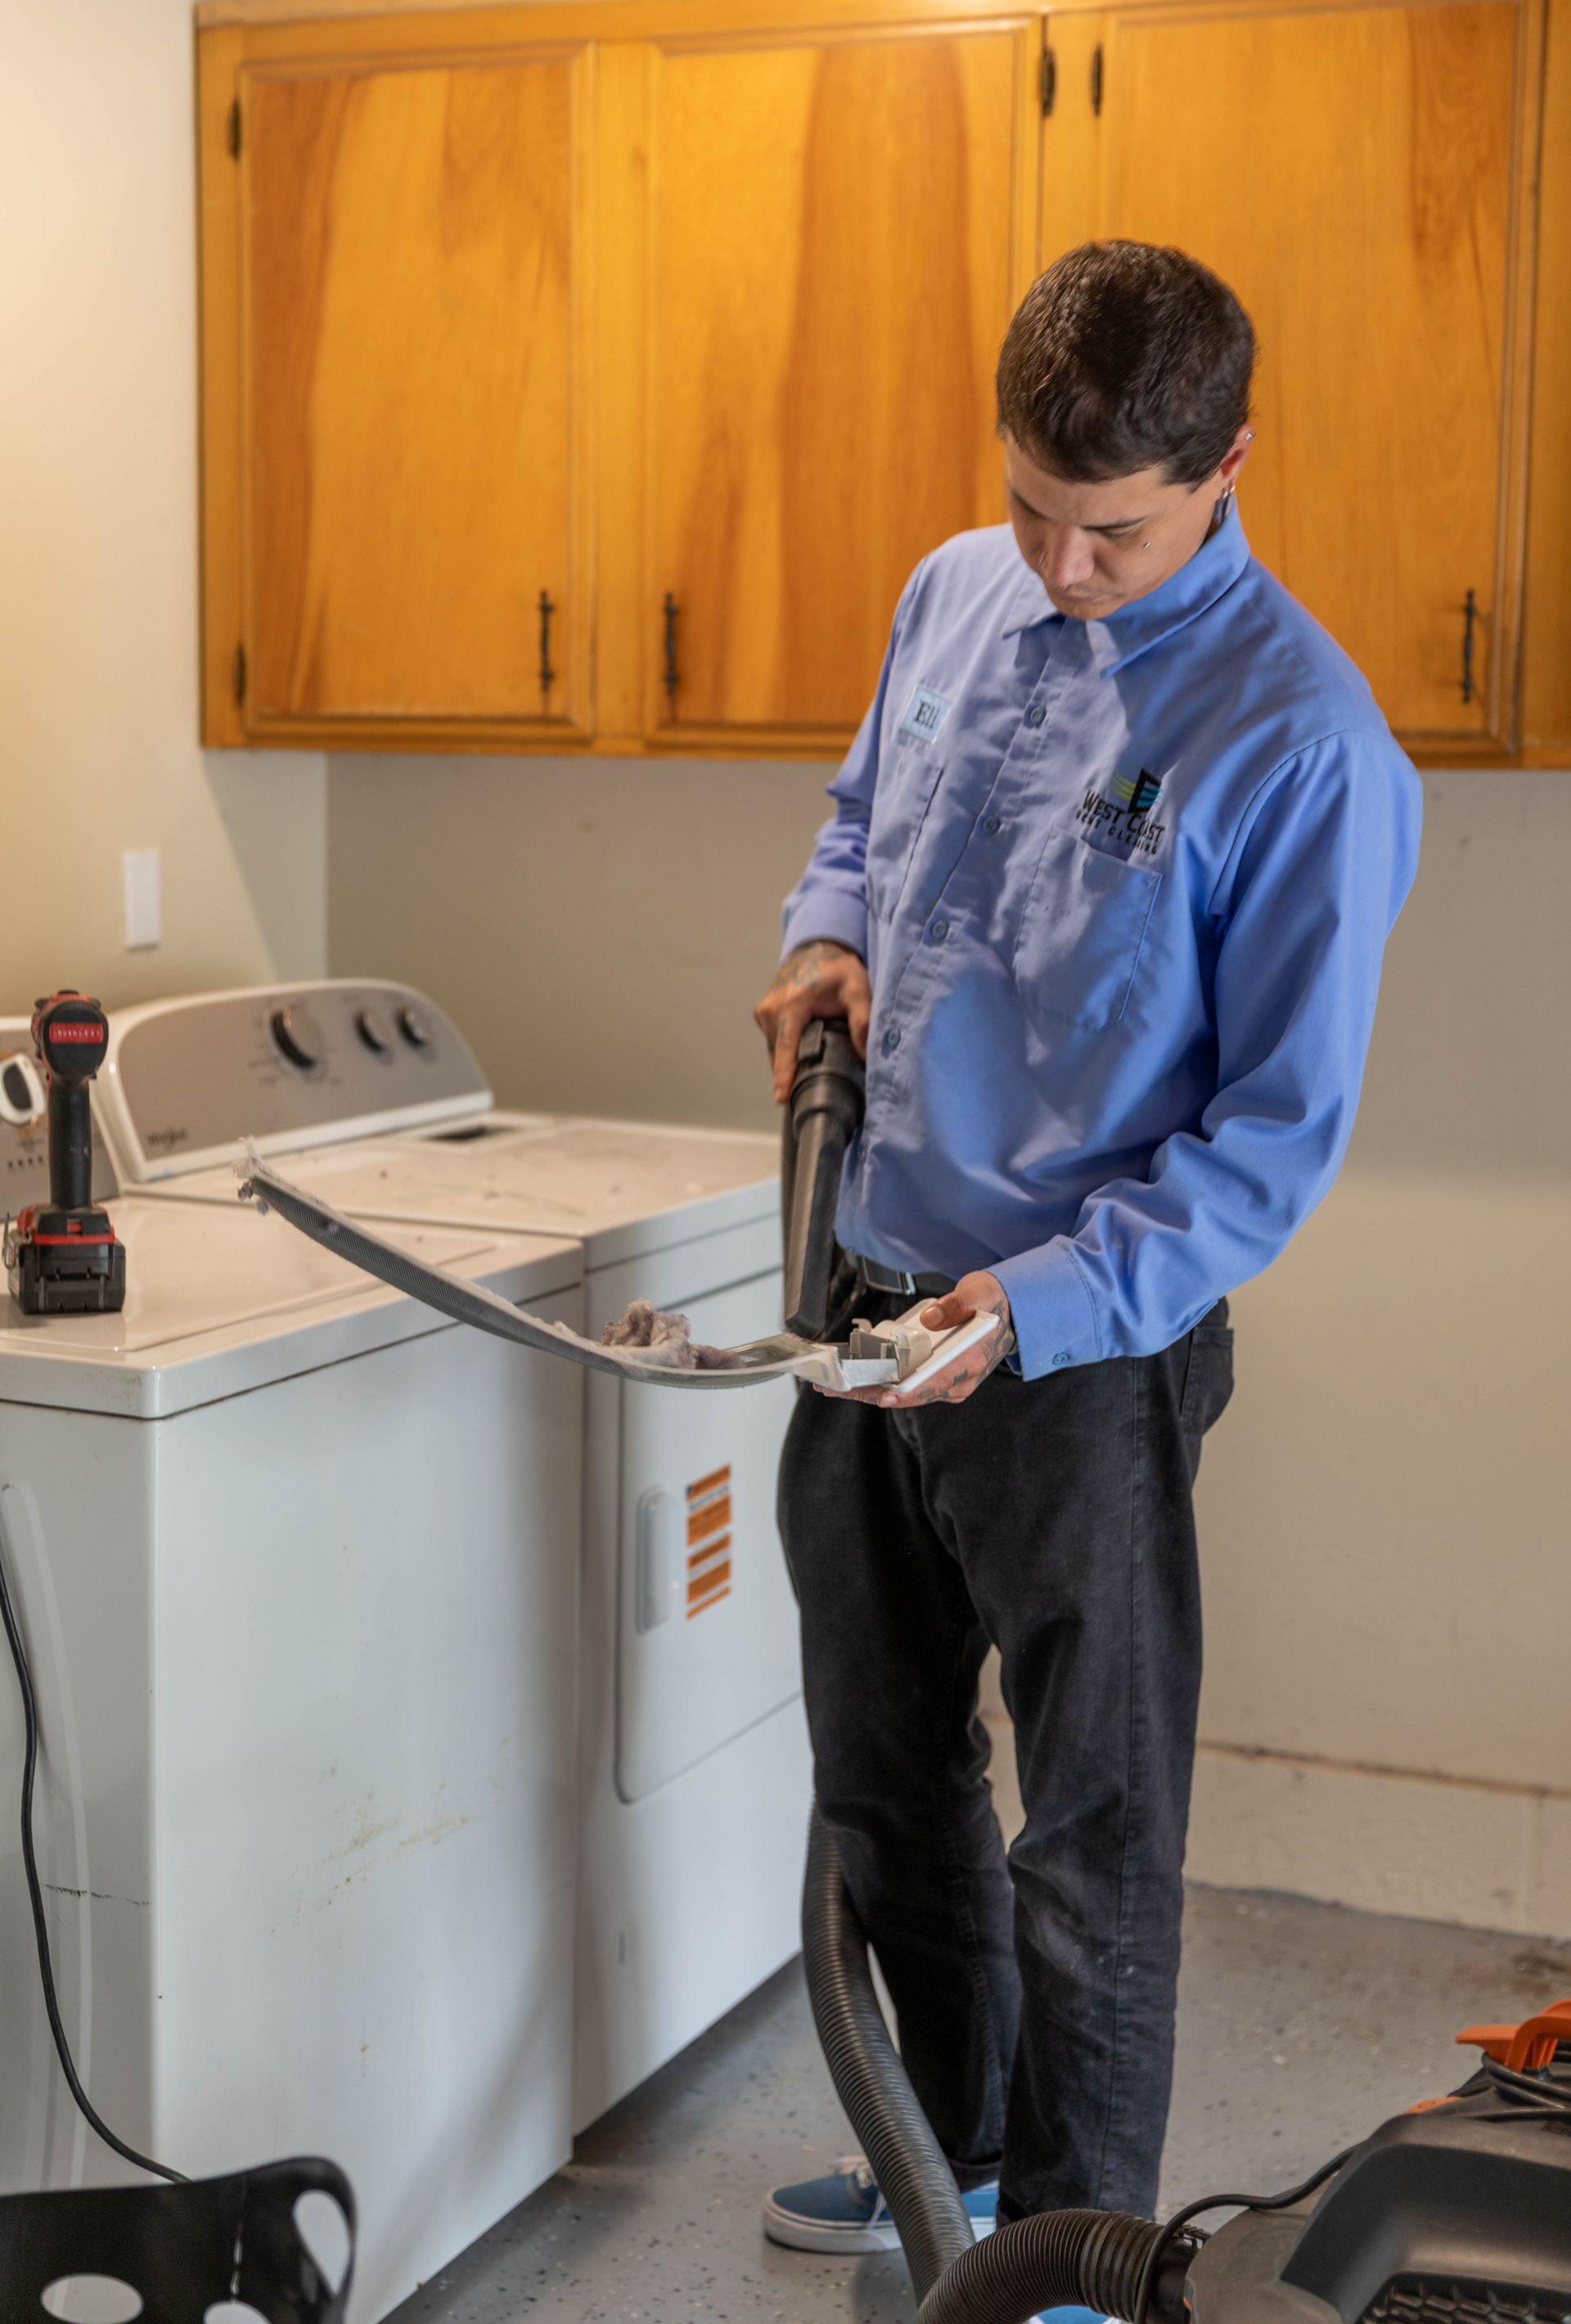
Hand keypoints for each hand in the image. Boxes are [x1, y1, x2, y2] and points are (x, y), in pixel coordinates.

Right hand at [754, 940, 871, 1103]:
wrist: (815, 948)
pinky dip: (786, 1050)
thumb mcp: (857, 988)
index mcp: (790, 1005)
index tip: (782, 1098)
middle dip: (794, 1072)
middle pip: (781, 1054)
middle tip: (814, 1088)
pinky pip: (775, 1042)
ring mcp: (764, 1013)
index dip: (785, 1075)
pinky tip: (802, 1056)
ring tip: (809, 1074)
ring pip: (776, 1050)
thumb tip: (866, 1055)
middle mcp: (771, 1010)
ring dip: (790, 1061)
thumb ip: (862, 1020)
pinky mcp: (763, 1015)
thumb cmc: (837, 968)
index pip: (786, 1048)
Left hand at [817, 1271, 1012, 1408]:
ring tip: (834, 1386)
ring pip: (902, 1392)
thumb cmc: (991, 1303)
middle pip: (909, 1394)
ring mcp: (946, 1382)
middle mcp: (957, 1380)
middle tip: (834, 1389)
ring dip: (869, 1390)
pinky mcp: (935, 1378)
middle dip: (870, 1393)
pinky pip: (904, 1385)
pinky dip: (879, 1382)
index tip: (883, 1397)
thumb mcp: (977, 1294)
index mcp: (969, 1363)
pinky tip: (855, 1378)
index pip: (934, 1384)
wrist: (1007, 1311)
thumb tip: (929, 1318)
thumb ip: (954, 1306)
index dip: (907, 1393)